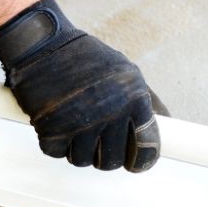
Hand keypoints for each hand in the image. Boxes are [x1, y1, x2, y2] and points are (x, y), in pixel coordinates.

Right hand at [0, 0, 160, 171]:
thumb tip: (165, 125)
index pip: (146, 144)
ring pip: (84, 161)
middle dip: (105, 156)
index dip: (141, 159)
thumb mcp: (124, 72)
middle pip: (113, 160)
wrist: (42, 43)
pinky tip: (56, 122)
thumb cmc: (84, 57)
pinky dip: (55, 143)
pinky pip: (57, 153)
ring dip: (78, 149)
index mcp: (133, 97)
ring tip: (74, 125)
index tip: (135, 163)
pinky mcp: (51, 129)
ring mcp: (80, 122)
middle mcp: (110, 112)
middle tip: (97, 142)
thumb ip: (144, 100)